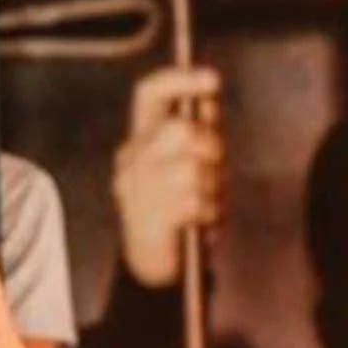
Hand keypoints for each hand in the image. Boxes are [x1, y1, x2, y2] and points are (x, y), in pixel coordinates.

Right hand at [113, 67, 223, 287]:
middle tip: (216, 175)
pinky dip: (208, 212)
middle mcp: (131, 159)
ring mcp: (134, 188)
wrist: (158, 266)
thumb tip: (208, 95)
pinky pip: (192, 200)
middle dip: (211, 150)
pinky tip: (201, 222)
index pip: (150, 95)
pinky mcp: (145, 216)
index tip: (212, 80)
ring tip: (208, 206)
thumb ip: (200, 131)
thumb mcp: (194, 164)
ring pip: (191, 168)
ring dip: (213, 189)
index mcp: (140, 140)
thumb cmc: (182, 211)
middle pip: (180, 130)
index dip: (180, 81)